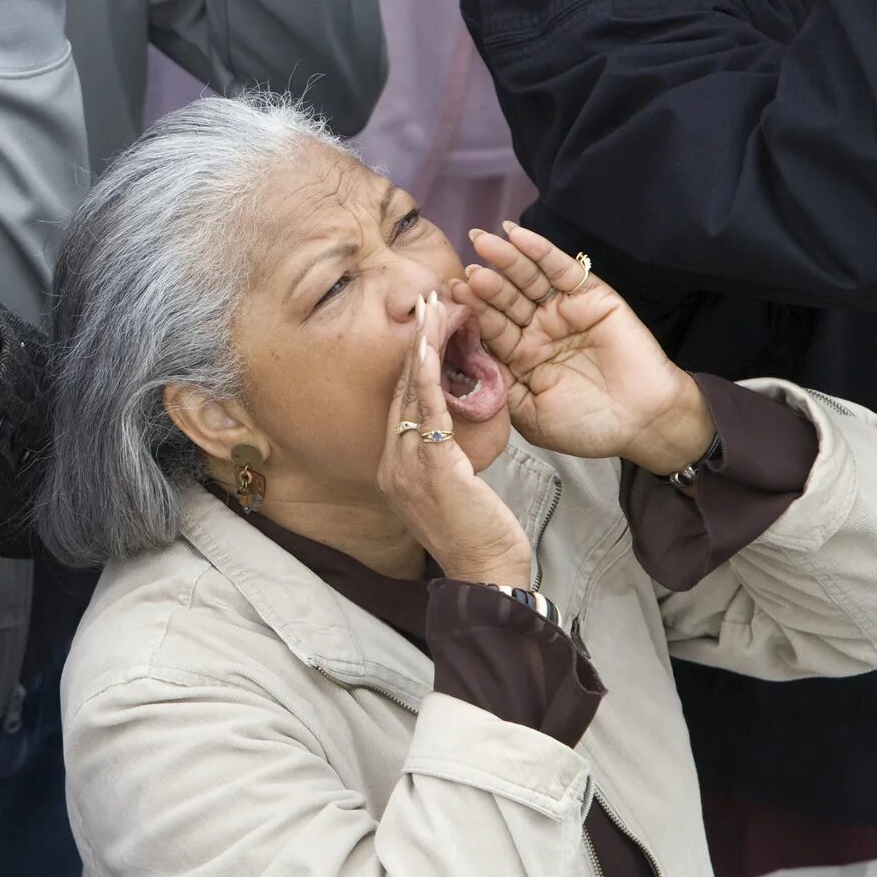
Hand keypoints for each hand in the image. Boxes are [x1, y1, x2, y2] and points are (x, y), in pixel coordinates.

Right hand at [379, 293, 532, 588]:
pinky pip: (427, 410)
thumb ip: (443, 464)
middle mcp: (391, 464)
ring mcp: (406, 466)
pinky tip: (433, 344)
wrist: (486, 576)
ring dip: (422, 345)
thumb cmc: (479, 538)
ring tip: (434, 307)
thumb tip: (449, 438)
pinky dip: (429, 373)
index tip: (425, 328)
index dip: (412, 363)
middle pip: (400, 390)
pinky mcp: (431, 467)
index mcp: (394, 470)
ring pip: (411, 391)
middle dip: (414, 343)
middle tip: (428, 301)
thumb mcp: (452, 495)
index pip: (401, 404)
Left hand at [451, 224, 713, 476]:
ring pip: (528, 279)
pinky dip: (540, 251)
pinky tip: (517, 235)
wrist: (642, 423)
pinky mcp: (590, 296)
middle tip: (462, 265)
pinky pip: (562, 269)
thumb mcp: (529, 413)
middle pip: (504, 298)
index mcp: (519, 357)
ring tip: (483, 242)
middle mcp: (537, 330)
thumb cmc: (587, 426)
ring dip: (505, 259)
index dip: (471, 311)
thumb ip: (498, 386)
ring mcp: (562, 311)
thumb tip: (461, 359)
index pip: (489, 327)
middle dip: (484, 281)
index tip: (448, 294)